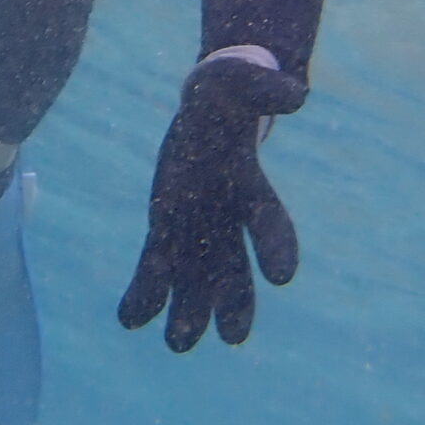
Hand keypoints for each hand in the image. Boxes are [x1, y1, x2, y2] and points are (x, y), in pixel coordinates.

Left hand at [118, 49, 308, 350]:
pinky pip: (153, 267)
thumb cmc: (231, 93)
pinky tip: (128, 319)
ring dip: (187, 311)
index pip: (269, 221)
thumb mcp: (242, 81)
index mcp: (249, 185)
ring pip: (194, 278)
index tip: (284, 276)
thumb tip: (297, 95)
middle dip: (233, 300)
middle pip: (234, 266)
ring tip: (178, 343)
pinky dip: (143, 293)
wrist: (212, 112)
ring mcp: (196, 228)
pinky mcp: (164, 229)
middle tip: (233, 337)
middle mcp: (227, 218)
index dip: (277, 246)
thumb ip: (265, 86)